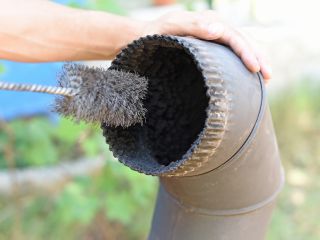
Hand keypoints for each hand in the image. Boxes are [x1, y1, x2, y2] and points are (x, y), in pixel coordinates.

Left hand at [142, 10, 271, 81]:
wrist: (144, 36)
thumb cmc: (154, 34)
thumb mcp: (170, 28)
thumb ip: (192, 27)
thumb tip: (219, 30)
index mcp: (208, 21)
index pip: (234, 36)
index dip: (247, 52)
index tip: (255, 68)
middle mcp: (215, 25)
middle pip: (243, 40)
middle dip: (258, 57)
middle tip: (269, 76)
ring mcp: (214, 35)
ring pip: (241, 45)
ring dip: (254, 59)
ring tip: (266, 78)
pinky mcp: (211, 45)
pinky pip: (231, 51)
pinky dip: (242, 61)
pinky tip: (248, 74)